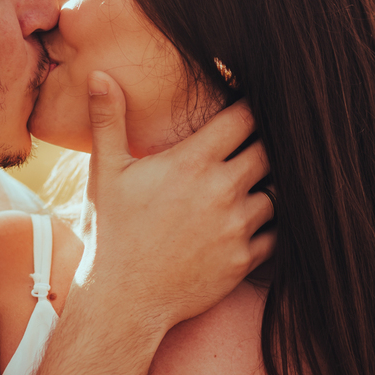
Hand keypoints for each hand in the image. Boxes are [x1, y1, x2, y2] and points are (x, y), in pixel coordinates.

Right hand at [76, 71, 274, 332]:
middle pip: (269, 152)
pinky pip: (277, 234)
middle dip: (263, 146)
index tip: (244, 111)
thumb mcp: (106, 173)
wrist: (123, 301)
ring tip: (252, 185)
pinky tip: (253, 221)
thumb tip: (98, 74)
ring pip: (277, 194)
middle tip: (252, 147)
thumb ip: (108, 120)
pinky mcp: (244, 260)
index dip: (249, 109)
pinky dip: (271, 226)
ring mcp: (237, 228)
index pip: (244, 118)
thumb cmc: (112, 233)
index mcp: (193, 163)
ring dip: (267, 187)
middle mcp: (222, 191)